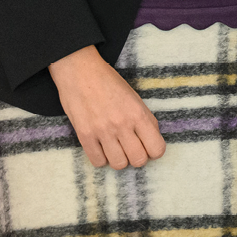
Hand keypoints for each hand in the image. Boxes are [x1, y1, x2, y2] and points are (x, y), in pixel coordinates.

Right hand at [48, 45, 164, 169]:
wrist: (80, 71)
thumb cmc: (109, 82)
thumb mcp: (134, 97)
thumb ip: (144, 119)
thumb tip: (151, 141)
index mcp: (138, 113)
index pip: (156, 148)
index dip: (154, 151)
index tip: (148, 146)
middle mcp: (122, 125)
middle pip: (138, 160)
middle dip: (137, 158)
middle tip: (131, 149)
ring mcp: (103, 131)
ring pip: (119, 164)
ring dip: (119, 160)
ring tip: (116, 149)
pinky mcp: (84, 136)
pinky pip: (98, 162)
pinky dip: (101, 159)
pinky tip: (101, 149)